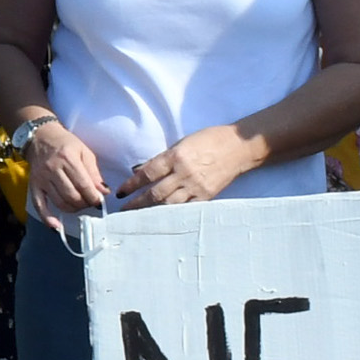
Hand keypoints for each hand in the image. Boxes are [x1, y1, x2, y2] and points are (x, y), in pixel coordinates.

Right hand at [19, 117, 108, 214]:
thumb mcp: (84, 152)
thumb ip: (94, 173)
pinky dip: (47, 218)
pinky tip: (57, 227)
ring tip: (79, 205)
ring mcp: (41, 179)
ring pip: (60, 202)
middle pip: (72, 196)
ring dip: (73, 209)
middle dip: (84, 203)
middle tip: (90, 202)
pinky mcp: (33, 185)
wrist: (40, 137)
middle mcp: (53, 169)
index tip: (100, 201)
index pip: (83, 185)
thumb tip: (104, 192)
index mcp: (67, 158)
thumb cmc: (65, 143)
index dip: (94, 197)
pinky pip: (39, 205)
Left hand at [113, 124, 265, 208]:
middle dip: (136, 203)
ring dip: (151, 212)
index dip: (131, 185)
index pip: (147, 174)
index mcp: (176, 156)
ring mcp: (196, 186)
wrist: (238, 148)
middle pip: (155, 193)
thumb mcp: (182, 143)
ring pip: (169, 204)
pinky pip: (186, 209)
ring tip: (138, 218)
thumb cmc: (209, 140)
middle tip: (123, 211)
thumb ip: (162, 158)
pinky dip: (172, 214)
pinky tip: (161, 219)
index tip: (121, 192)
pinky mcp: (206, 196)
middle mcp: (184, 173)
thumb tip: (140, 171)